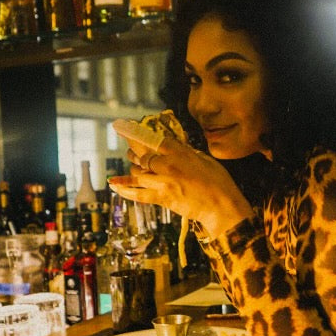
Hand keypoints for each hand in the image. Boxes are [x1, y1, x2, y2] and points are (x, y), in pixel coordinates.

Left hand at [108, 133, 253, 239]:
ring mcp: (163, 183)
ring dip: (133, 169)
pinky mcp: (162, 198)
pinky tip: (115, 186)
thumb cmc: (219, 182)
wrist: (221, 207)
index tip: (128, 128)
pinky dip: (125, 190)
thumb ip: (187, 152)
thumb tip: (175, 147)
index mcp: (180, 153)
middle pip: (142, 156)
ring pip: (138, 173)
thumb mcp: (205, 159)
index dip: (138, 134)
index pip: (154, 140)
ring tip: (131, 164)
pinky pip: (138, 194)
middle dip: (134, 151)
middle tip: (130, 149)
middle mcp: (168, 166)